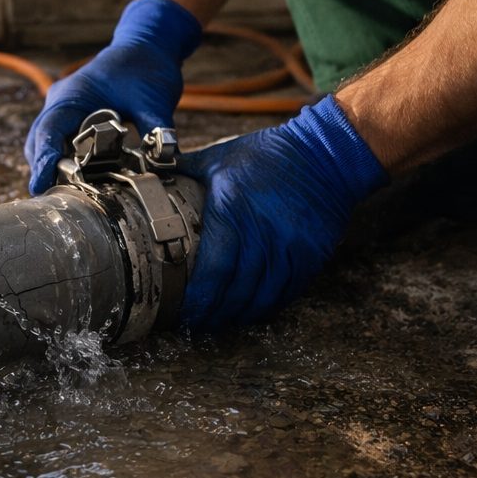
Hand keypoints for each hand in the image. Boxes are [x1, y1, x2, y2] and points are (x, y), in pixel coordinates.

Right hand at [25, 0, 201, 194]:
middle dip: (43, 168)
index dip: (45, 159)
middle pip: (39, 140)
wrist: (149, 45)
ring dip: (52, 166)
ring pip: (46, 143)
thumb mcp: (155, 100)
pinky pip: (60, 141)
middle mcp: (62, 101)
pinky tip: (78, 178)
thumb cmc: (147, 66)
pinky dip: (63, 159)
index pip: (50, 130)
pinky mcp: (74, 116)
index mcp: (74, 94)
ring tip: (64, 193)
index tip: (40, 184)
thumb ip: (157, 130)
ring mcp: (65, 108)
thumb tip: (165, 161)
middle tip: (54, 198)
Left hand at [177, 95, 387, 329]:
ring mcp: (289, 247)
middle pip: (235, 291)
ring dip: (239, 315)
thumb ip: (186, 168)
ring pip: (261, 298)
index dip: (199, 299)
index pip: (213, 270)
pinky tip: (253, 310)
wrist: (325, 154)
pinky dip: (268, 306)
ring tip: (222, 321)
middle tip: (198, 324)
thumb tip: (150, 172)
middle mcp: (261, 233)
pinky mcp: (310, 255)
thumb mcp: (221, 156)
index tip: (185, 311)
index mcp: (232, 210)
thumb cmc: (268, 154)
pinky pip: (286, 292)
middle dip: (214, 314)